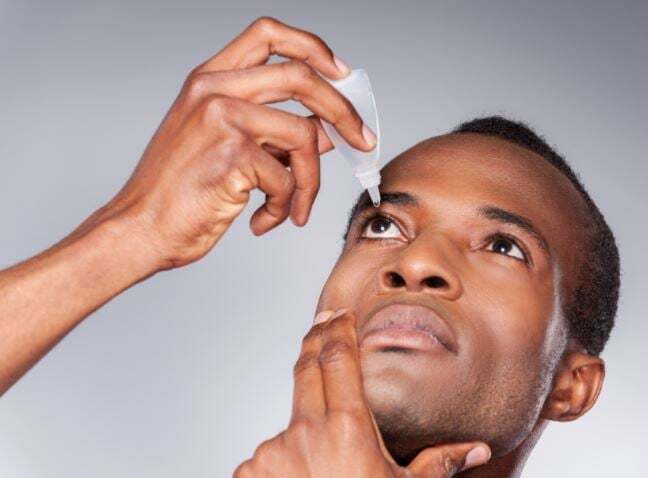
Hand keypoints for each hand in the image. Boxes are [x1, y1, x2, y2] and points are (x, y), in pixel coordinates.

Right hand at [96, 17, 375, 268]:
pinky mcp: (231, 154)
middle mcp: (213, 89)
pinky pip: (287, 179)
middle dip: (343, 111)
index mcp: (208, 79)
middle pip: (302, 77)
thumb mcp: (226, 148)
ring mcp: (221, 117)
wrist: (140, 229)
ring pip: (303, 136)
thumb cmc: (179, 192)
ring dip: (310, 182)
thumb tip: (328, 131)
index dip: (313, 47)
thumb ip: (273, 132)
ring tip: (294, 209)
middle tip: (362, 140)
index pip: (268, 34)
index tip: (340, 72)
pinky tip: (263, 221)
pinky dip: (286, 207)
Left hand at [233, 310, 490, 477]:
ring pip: (293, 420)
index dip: (338, 330)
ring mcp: (274, 451)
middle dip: (315, 339)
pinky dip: (286, 458)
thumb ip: (439, 463)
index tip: (341, 314)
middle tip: (323, 321)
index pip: (338, 359)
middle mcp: (307, 431)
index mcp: (348, 428)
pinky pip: (270, 453)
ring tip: (327, 464)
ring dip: (307, 426)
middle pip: (307, 367)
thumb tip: (478, 449)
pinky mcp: (251, 470)